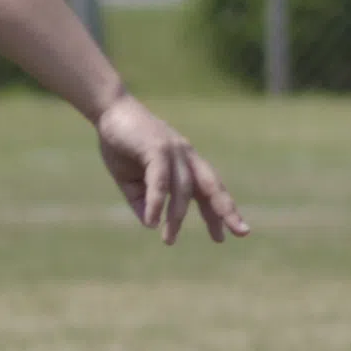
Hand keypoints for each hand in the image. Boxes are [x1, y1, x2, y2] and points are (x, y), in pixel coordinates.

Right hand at [91, 95, 251, 244]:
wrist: (109, 110)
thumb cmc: (122, 144)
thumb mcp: (130, 179)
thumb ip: (142, 200)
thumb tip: (150, 223)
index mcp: (187, 164)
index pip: (209, 191)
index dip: (218, 213)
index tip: (225, 236)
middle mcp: (188, 157)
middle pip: (213, 187)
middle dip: (226, 211)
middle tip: (241, 233)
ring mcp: (175, 151)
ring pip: (184, 189)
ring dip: (176, 216)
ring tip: (169, 240)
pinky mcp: (158, 148)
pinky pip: (161, 180)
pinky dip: (159, 201)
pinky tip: (154, 220)